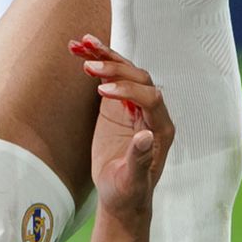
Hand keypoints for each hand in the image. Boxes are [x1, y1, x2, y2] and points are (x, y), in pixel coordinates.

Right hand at [70, 35, 173, 217]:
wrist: (122, 197)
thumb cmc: (129, 192)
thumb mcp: (133, 180)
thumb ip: (140, 159)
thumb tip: (146, 137)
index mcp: (161, 129)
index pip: (150, 98)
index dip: (128, 91)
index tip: (102, 92)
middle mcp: (151, 112)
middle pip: (138, 79)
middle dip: (115, 69)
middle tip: (88, 65)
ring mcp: (134, 106)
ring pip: (124, 72)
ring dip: (104, 56)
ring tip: (81, 43)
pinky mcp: (118, 105)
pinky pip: (109, 78)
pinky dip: (97, 63)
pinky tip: (80, 50)